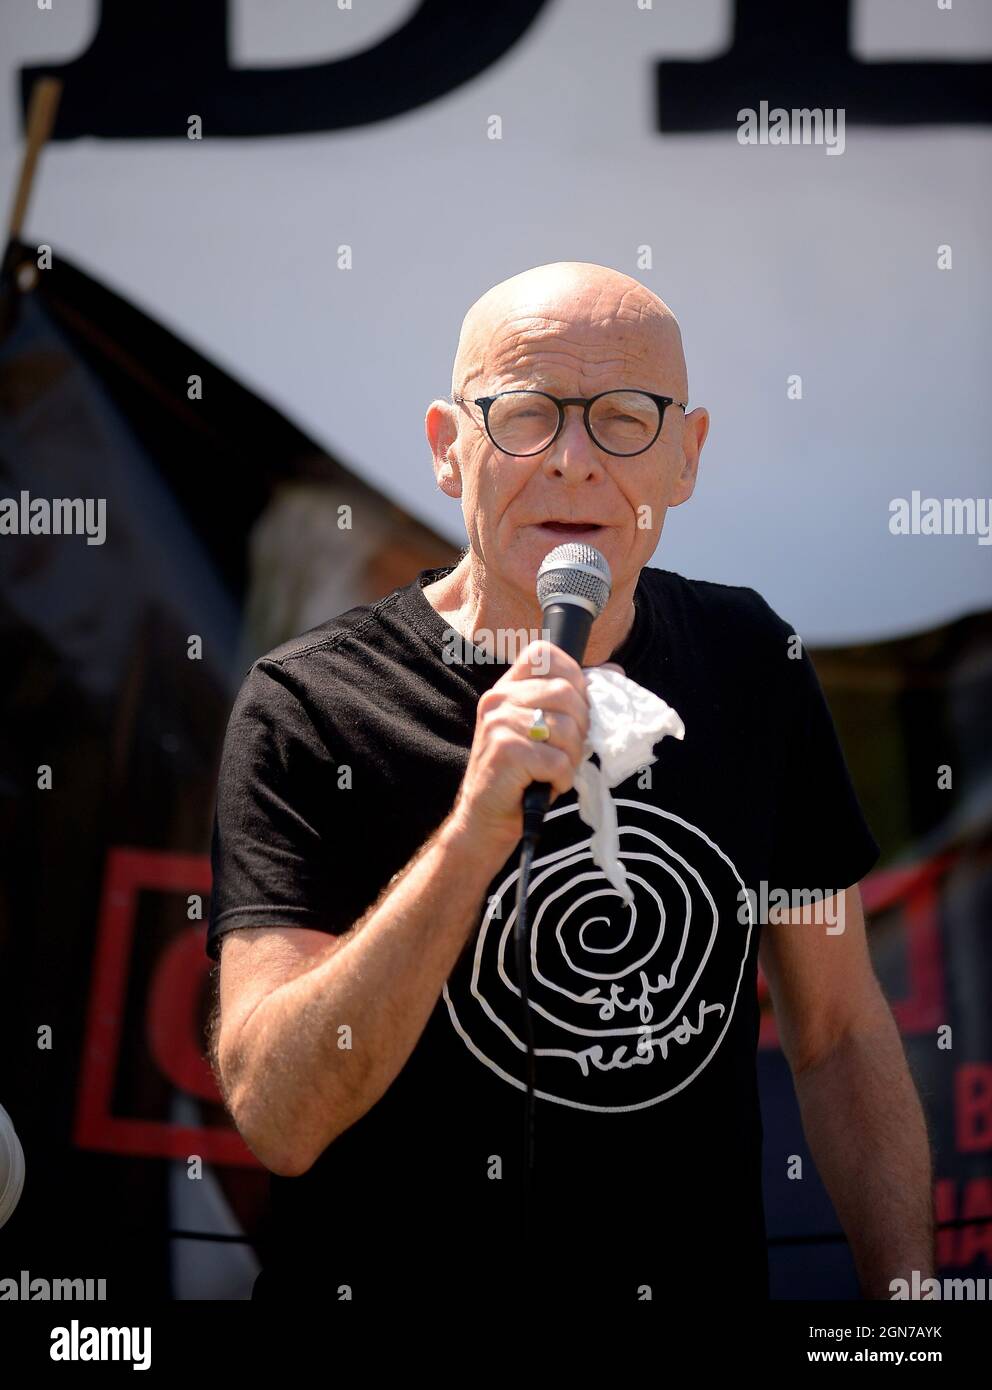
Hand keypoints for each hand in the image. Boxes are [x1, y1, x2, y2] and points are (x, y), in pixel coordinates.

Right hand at [450, 640, 622, 852]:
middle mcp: (499, 698)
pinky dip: (562, 777)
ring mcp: (500, 723)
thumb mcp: (542, 731)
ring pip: (567, 727)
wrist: (485, 819)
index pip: (544, 654)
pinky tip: (546, 783)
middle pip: (565, 692)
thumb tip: (614, 672)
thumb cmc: (520, 775)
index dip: (572, 676)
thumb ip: (570, 701)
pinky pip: (558, 759)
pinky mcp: (506, 750)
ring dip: (571, 757)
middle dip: (580, 726)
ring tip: (554, 770)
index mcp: (507, 688)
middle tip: (567, 751)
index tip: (574, 709)